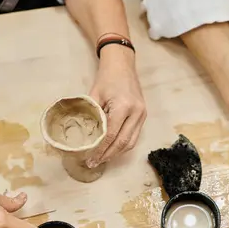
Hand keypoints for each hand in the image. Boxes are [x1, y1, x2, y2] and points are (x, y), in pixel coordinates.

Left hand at [87, 46, 145, 167]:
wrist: (122, 64)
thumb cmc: (106, 77)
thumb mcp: (95, 95)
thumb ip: (92, 116)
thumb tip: (85, 137)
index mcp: (124, 107)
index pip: (111, 135)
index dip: (100, 150)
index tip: (90, 159)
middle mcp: (136, 113)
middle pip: (123, 142)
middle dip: (108, 155)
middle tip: (95, 163)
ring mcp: (142, 115)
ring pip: (131, 142)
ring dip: (117, 152)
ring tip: (103, 158)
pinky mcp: (143, 115)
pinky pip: (134, 135)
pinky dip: (123, 144)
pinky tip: (112, 148)